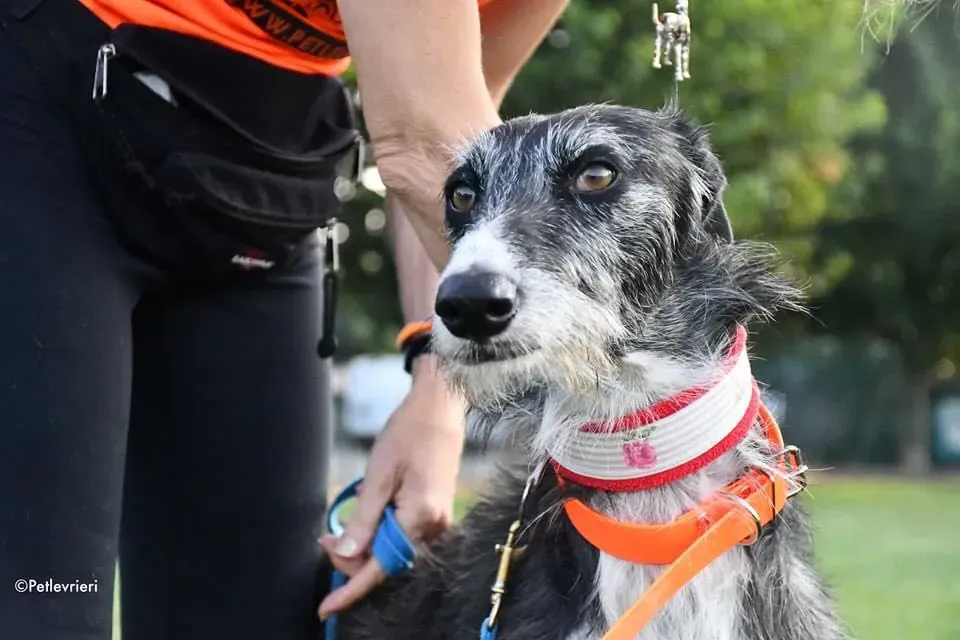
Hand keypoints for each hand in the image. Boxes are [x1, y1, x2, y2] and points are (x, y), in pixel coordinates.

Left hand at [317, 355, 465, 618]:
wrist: (440, 407)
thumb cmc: (409, 433)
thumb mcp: (378, 475)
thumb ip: (362, 519)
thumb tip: (345, 554)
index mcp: (421, 517)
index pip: (381, 566)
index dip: (351, 589)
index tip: (327, 607)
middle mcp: (434, 526)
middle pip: (386, 561)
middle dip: (353, 557)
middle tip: (326, 535)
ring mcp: (438, 521)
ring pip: (393, 550)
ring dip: (366, 544)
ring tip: (341, 525)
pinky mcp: (435, 513)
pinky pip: (404, 535)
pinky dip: (380, 532)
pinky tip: (367, 515)